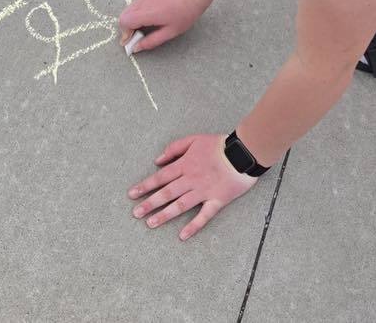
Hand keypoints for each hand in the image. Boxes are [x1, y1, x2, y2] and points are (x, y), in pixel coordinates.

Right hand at [118, 0, 206, 53]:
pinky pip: (134, 7)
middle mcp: (142, 4)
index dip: (125, 34)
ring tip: (143, 30)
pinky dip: (134, 16)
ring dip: (130, 22)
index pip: (125, 22)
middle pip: (123, 16)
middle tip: (137, 38)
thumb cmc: (183, 14)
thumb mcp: (169, 32)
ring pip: (127, 11)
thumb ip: (151, 41)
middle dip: (126, 29)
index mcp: (147, 13)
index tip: (131, 43)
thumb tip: (136, 48)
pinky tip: (146, 21)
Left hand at [129, 133, 257, 240]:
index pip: (161, 177)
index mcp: (185, 164)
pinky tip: (182, 235)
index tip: (132, 195)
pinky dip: (193, 226)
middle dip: (150, 203)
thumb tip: (157, 160)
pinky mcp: (217, 200)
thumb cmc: (218, 145)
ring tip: (151, 224)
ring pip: (181, 205)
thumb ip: (174, 148)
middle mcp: (191, 179)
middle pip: (167, 193)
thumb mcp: (194, 139)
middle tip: (136, 213)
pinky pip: (204, 215)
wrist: (243, 153)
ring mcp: (204, 191)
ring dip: (165, 215)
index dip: (145, 186)